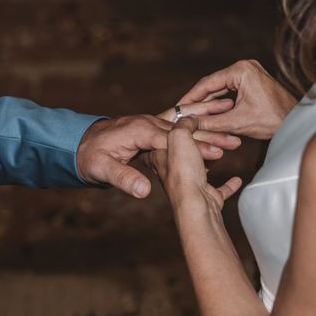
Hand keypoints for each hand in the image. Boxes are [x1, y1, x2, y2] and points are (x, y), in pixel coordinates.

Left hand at [77, 103, 240, 198]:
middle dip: (212, 134)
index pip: (175, 138)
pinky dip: (199, 126)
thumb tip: (143, 192)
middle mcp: (149, 123)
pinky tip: (215, 132)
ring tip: (234, 128)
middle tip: (236, 139)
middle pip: (187, 128)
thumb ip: (124, 178)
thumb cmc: (90, 157)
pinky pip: (180, 126)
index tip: (219, 152)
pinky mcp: (154, 130)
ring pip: (186, 123)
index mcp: (141, 130)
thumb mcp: (103, 169)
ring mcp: (153, 124)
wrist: (79, 144)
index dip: (197, 145)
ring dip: (210, 124)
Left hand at [148, 116, 241, 212]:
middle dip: (202, 142)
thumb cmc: (184, 173)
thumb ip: (183, 125)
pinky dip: (228, 185)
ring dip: (214, 159)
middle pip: (187, 152)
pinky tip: (237, 179)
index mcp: (161, 156)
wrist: (196, 205)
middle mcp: (173, 172)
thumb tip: (189, 118)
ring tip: (223, 150)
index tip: (193, 117)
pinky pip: (219, 190)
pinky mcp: (207, 197)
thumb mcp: (179, 137)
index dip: (178, 126)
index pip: (166, 137)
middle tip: (215, 132)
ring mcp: (191, 186)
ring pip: (202, 168)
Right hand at [178, 60, 295, 139]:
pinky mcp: (252, 79)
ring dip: (208, 101)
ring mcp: (249, 71)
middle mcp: (244, 66)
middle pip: (213, 84)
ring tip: (191, 112)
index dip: (190, 97)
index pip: (207, 83)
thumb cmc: (272, 120)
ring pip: (220, 87)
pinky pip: (230, 89)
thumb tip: (190, 124)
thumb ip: (212, 122)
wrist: (295, 121)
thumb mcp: (237, 123)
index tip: (178, 107)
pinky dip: (220, 101)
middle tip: (181, 111)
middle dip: (198, 99)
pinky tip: (208, 111)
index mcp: (241, 70)